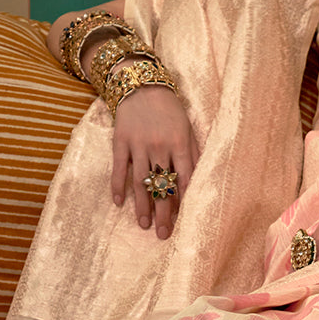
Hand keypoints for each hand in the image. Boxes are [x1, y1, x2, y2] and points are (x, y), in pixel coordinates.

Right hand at [110, 85, 198, 238]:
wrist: (141, 85)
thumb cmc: (170, 110)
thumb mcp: (188, 128)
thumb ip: (194, 154)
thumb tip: (200, 181)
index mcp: (180, 144)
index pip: (184, 179)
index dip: (184, 202)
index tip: (184, 223)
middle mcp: (159, 146)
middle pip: (162, 185)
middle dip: (164, 212)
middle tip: (164, 234)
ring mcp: (138, 145)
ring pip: (141, 181)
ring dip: (142, 206)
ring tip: (144, 225)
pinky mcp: (120, 141)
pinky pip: (118, 168)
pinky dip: (117, 186)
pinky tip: (119, 203)